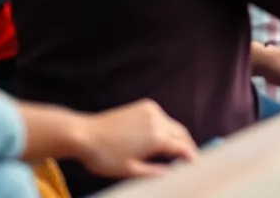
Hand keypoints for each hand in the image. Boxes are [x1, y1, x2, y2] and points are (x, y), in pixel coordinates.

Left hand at [74, 100, 196, 178]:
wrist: (84, 134)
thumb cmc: (104, 156)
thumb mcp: (129, 170)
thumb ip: (154, 172)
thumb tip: (171, 175)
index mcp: (156, 138)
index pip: (182, 147)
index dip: (191, 156)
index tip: (195, 164)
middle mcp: (158, 121)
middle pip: (181, 132)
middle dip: (187, 144)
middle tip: (188, 157)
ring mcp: (151, 110)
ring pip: (172, 124)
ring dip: (176, 135)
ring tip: (174, 149)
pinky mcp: (144, 105)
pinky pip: (161, 117)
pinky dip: (165, 126)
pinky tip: (158, 136)